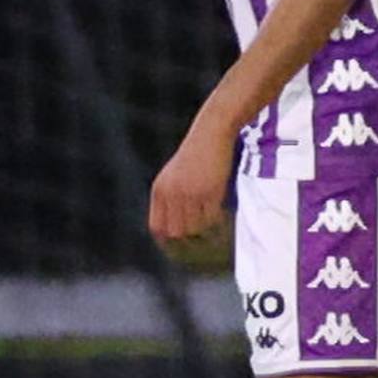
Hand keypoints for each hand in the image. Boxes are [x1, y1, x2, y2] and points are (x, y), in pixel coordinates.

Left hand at [149, 120, 236, 245]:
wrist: (211, 132)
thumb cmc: (194, 153)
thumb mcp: (173, 174)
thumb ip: (170, 196)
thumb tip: (176, 227)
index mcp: (159, 190)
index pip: (157, 227)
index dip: (166, 239)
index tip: (178, 244)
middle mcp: (171, 194)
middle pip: (175, 232)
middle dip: (187, 237)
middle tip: (200, 236)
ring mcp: (190, 193)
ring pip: (194, 228)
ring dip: (203, 229)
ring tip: (211, 221)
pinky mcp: (208, 191)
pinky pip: (211, 218)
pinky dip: (216, 220)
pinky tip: (220, 213)